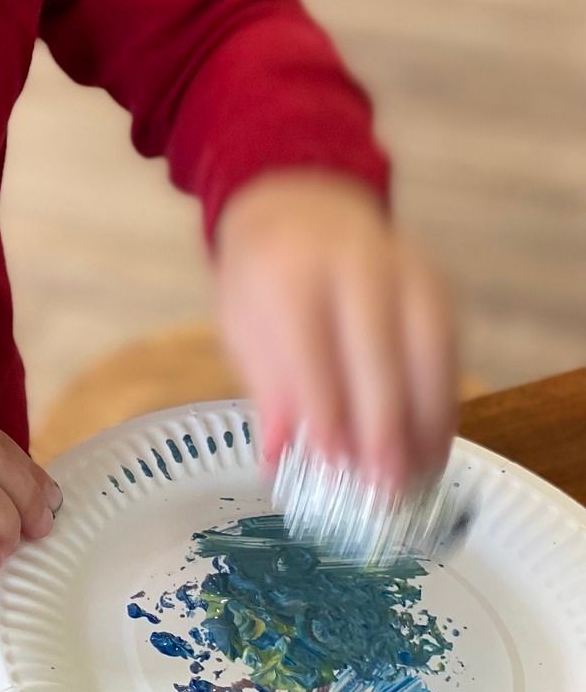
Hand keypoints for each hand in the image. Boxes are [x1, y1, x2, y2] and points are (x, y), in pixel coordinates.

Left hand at [213, 171, 456, 490]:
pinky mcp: (436, 283)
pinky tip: (434, 446)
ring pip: (427, 350)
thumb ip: (267, 388)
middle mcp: (354, 264)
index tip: (333, 464)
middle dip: (383, 425)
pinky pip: (448, 347)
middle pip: (378, 350)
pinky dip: (444, 401)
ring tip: (415, 479)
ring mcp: (404, 269)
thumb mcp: (243, 325)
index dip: (325, 409)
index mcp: (290, 272)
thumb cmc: (264, 276)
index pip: (311, 347)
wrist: (302, 204)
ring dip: (425, 421)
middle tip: (383, 487)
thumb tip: (277, 457)